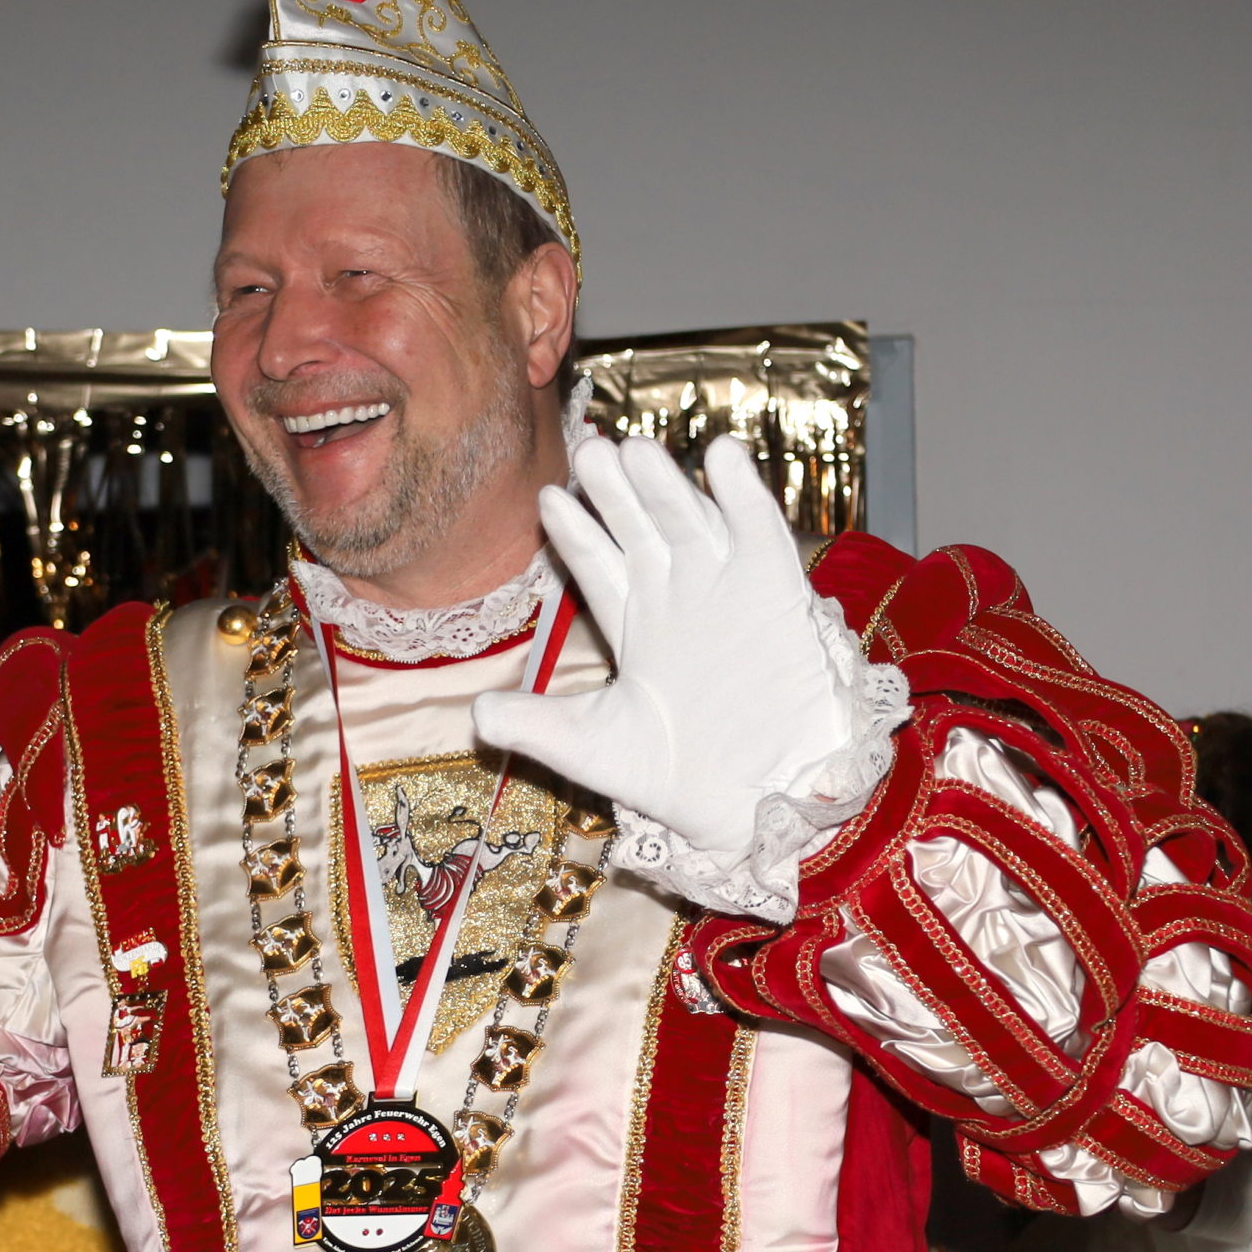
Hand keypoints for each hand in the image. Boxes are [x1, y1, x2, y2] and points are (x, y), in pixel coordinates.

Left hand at [472, 435, 847, 854]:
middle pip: (638, 529)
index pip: (597, 565)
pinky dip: (744, 493)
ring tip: (635, 448)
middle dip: (613, 493)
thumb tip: (475, 714)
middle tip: (588, 450)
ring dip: (664, 485)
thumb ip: (537, 727)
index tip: (547, 498)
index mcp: (634, 625)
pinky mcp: (776, 591)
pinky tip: (721, 455)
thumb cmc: (680, 780)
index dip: (575, 533)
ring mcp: (727, 589)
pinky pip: (759, 531)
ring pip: (688, 521)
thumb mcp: (595, 750)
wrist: (762, 803)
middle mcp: (677, 597)